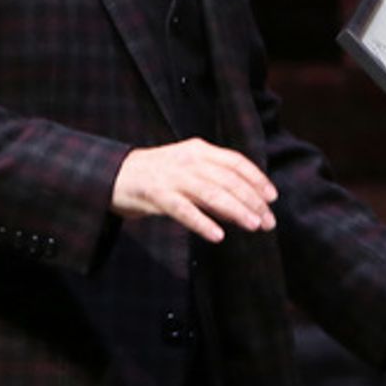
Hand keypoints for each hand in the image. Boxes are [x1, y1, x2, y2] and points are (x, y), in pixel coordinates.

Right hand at [112, 138, 277, 243]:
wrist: (112, 174)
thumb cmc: (157, 174)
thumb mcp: (188, 169)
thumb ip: (214, 181)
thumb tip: (245, 203)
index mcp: (199, 150)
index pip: (235, 162)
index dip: (257, 179)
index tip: (272, 198)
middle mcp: (188, 160)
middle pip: (228, 180)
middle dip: (252, 201)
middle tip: (269, 221)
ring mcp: (172, 176)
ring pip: (211, 194)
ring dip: (236, 211)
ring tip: (254, 226)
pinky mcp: (155, 194)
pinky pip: (183, 210)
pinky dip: (202, 223)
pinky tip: (218, 236)